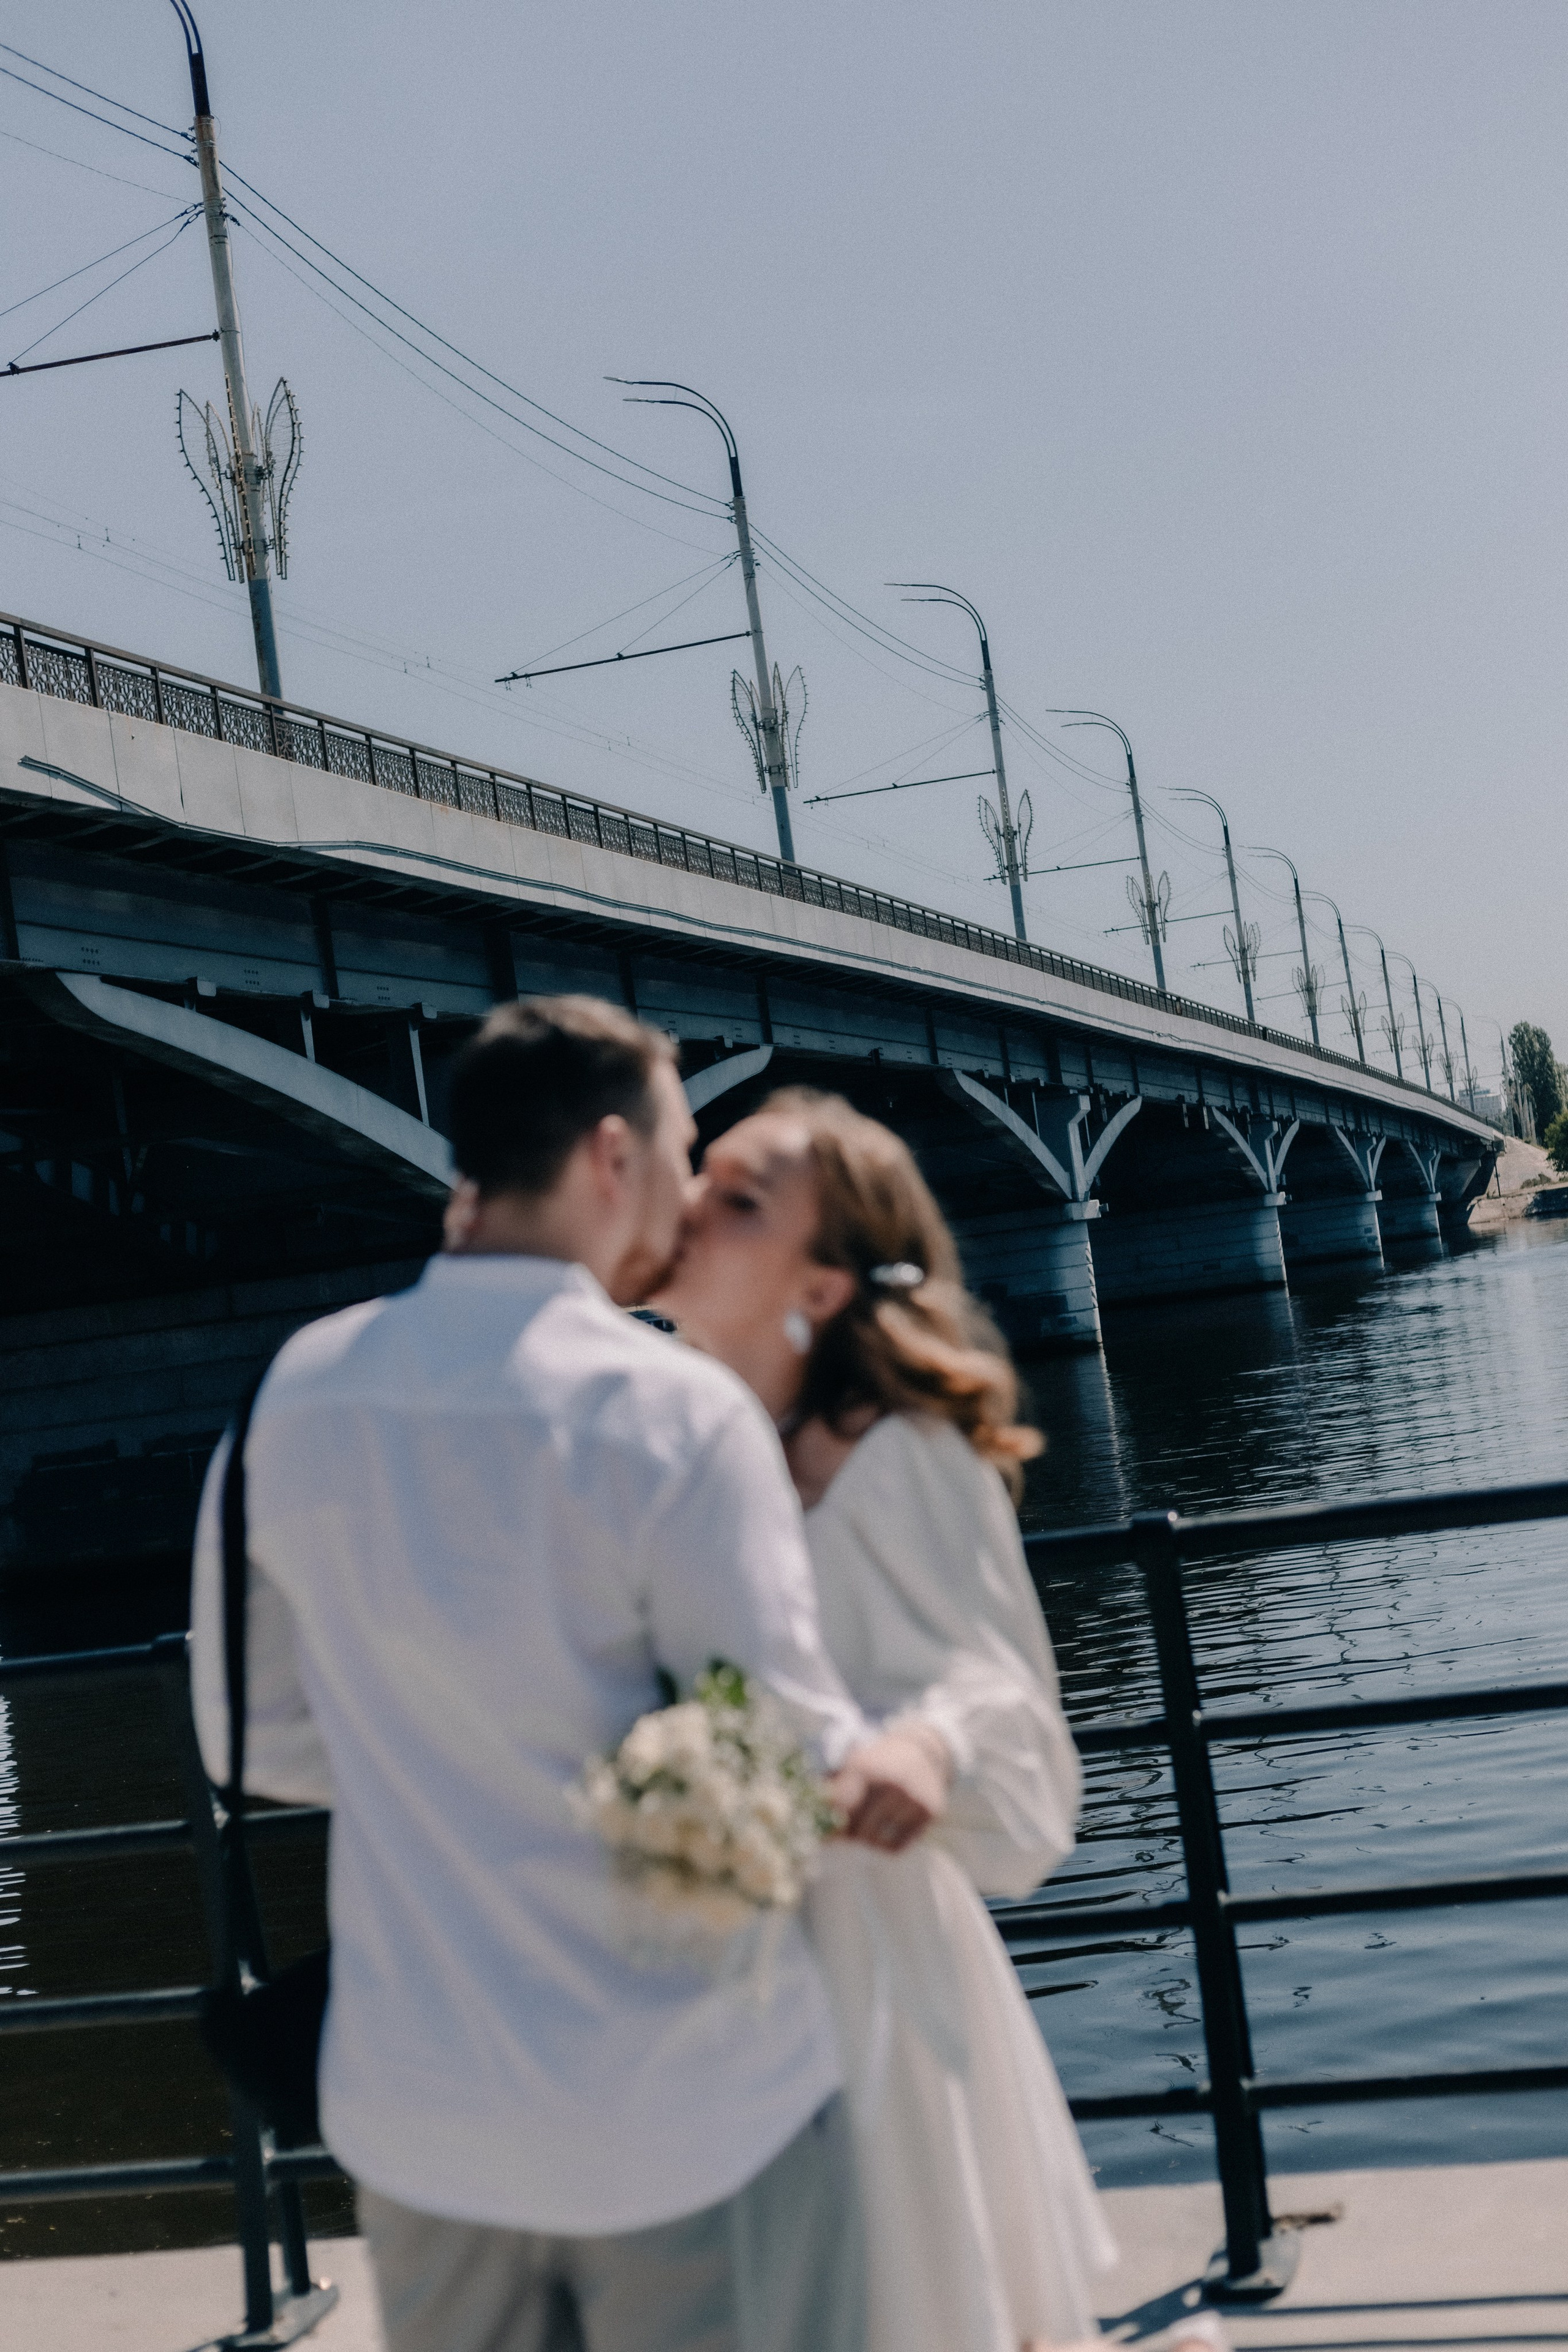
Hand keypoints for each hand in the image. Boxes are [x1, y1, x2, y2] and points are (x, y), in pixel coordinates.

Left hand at [827, 1726, 949, 1853]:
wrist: (922, 1749)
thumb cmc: (879, 1761)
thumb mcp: (855, 1763)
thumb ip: (833, 1788)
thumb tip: (813, 1822)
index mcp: (866, 1766)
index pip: (841, 1805)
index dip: (830, 1823)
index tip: (824, 1835)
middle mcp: (891, 1782)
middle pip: (858, 1827)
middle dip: (848, 1833)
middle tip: (846, 1833)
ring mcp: (913, 1798)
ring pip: (876, 1840)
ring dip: (866, 1839)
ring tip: (866, 1829)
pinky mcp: (930, 1811)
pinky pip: (897, 1846)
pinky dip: (885, 1845)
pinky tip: (885, 1831)